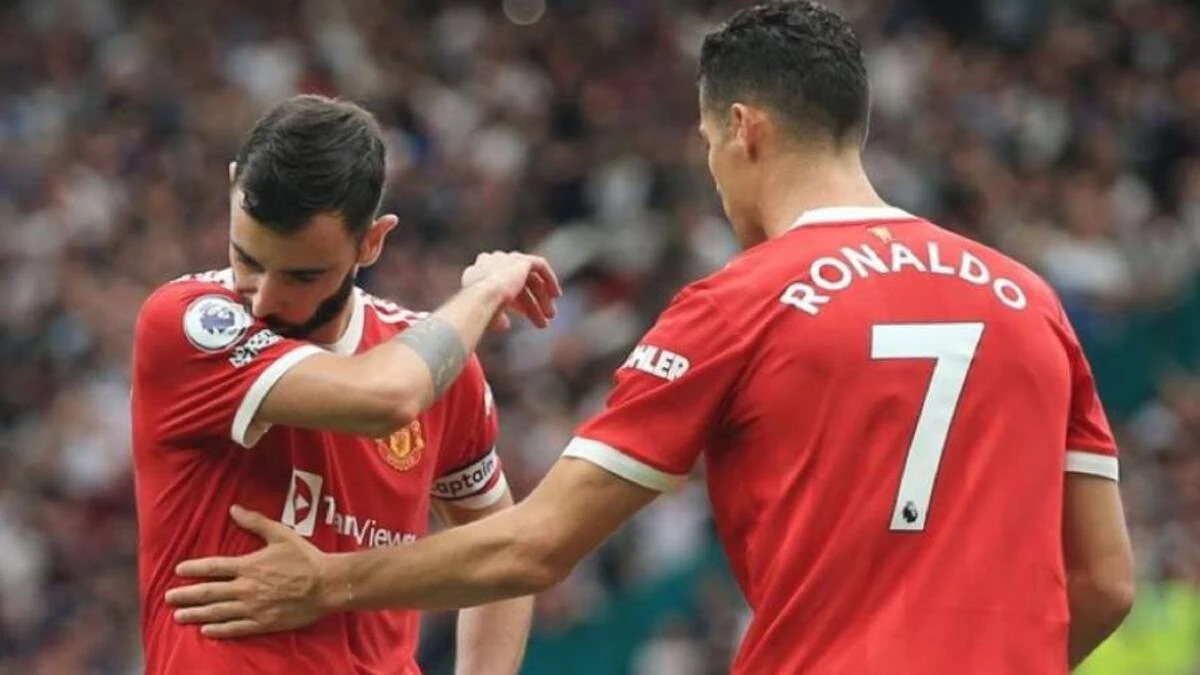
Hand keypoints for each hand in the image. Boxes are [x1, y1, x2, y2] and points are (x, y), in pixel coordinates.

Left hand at [165, 505, 332, 638]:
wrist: (326, 585)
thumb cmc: (306, 558)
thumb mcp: (282, 534)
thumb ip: (256, 522)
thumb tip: (234, 509)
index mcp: (249, 565)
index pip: (213, 567)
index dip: (193, 568)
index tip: (178, 570)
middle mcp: (246, 588)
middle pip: (208, 592)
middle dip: (186, 595)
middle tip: (168, 598)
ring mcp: (253, 607)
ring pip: (217, 612)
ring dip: (195, 614)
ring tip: (179, 616)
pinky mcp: (263, 623)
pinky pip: (235, 628)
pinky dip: (218, 630)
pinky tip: (206, 631)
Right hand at [461, 251, 560, 330]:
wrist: (481, 298)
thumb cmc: (478, 312)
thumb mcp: (486, 317)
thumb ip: (497, 316)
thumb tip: (506, 324)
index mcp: (476, 273)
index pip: (500, 285)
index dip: (514, 301)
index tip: (523, 313)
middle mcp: (490, 262)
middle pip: (517, 282)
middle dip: (531, 302)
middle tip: (542, 320)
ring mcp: (505, 259)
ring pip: (529, 278)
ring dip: (541, 297)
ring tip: (549, 316)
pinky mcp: (520, 259)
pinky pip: (539, 265)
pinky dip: (549, 278)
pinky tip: (556, 295)